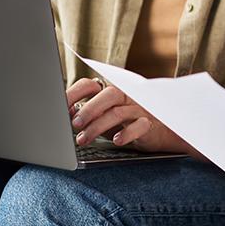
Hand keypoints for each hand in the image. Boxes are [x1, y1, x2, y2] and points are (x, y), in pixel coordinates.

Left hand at [66, 77, 188, 153]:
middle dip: (89, 109)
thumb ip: (89, 115)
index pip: (92, 84)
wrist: (163, 133)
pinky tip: (117, 141)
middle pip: (108, 94)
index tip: (61, 106)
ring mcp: (139, 109)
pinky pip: (140, 125)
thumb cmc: (128, 124)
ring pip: (118, 112)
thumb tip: (66, 114)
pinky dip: (127, 133)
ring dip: (98, 127)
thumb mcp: (106, 119)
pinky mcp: (150, 124)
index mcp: (111, 93)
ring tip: (83, 140)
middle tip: (74, 124)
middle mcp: (126, 97)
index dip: (75, 92)